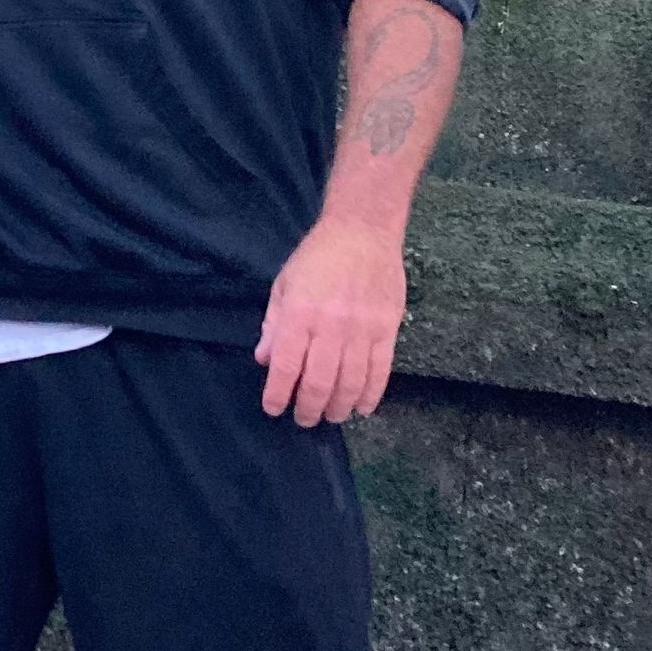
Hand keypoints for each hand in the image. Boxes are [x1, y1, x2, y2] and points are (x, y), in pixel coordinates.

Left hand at [256, 215, 405, 426]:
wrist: (363, 231)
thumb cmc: (318, 257)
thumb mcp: (284, 285)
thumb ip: (274, 324)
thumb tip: (263, 360)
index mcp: (300, 314)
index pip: (285, 366)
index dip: (277, 394)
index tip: (273, 408)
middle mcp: (330, 327)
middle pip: (318, 383)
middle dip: (308, 409)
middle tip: (304, 419)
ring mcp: (362, 330)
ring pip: (350, 384)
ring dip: (339, 408)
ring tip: (331, 416)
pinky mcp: (387, 330)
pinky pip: (380, 373)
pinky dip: (370, 396)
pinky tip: (362, 407)